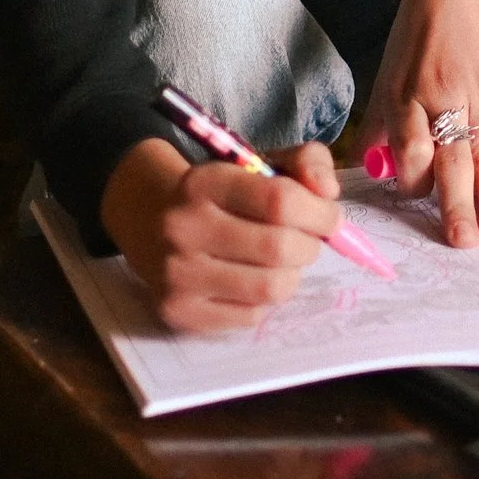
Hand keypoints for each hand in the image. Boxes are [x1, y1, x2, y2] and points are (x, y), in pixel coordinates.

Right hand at [100, 136, 342, 332]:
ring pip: (270, 288)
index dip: (319, 212)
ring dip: (291, 275)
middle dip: (309, 246)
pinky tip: (252, 280)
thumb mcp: (261, 162)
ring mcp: (177, 274)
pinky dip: (265, 301)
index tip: (328, 217)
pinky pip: (250, 316)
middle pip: (278, 248)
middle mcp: (184, 227)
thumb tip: (329, 192)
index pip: (280, 201)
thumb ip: (307, 162)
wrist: (150, 218)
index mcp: (205, 182)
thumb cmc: (222, 192)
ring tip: (282, 263)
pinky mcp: (178, 312)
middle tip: (305, 241)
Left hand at [362, 0, 478, 247]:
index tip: (424, 205)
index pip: (409, 148)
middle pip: (449, 156)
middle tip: (462, 243)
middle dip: (456, 203)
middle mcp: (443, 94)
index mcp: (407, 96)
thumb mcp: (387, 76)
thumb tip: (374, 172)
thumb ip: (379, 125)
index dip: (414, 178)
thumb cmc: (418, 40)